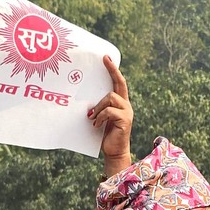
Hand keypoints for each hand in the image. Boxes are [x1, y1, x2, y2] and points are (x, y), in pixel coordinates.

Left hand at [90, 56, 132, 171]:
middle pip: (120, 84)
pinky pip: (109, 111)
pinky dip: (100, 117)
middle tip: (104, 59)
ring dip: (98, 107)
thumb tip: (83, 100)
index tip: (106, 58)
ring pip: (110, 97)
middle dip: (112, 70)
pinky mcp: (125, 120)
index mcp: (120, 103)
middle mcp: (126, 105)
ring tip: (92, 118)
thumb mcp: (99, 118)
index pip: (118, 83)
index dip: (113, 70)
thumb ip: (96, 108)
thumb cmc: (104, 136)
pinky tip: (96, 125)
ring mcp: (127, 112)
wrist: (113, 152)